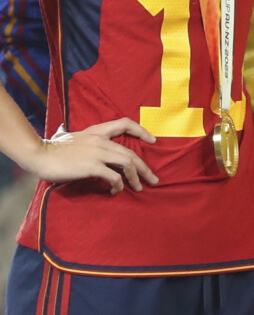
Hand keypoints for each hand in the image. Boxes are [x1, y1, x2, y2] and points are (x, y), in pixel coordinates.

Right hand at [31, 118, 158, 194]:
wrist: (39, 154)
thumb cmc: (52, 148)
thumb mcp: (67, 136)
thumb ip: (73, 134)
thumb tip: (64, 130)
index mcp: (97, 131)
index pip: (125, 123)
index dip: (142, 131)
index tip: (153, 140)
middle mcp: (100, 140)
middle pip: (131, 152)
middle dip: (144, 168)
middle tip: (153, 180)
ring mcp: (97, 152)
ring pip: (127, 163)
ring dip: (135, 177)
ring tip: (139, 188)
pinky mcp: (92, 166)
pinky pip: (113, 176)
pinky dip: (118, 185)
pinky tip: (116, 191)